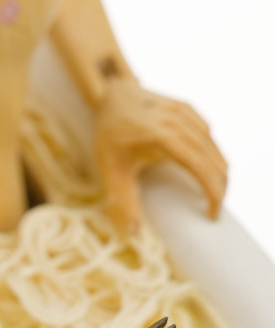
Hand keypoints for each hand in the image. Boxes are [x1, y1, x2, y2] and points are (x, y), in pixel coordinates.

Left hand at [94, 77, 226, 232]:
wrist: (109, 93)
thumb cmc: (109, 133)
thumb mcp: (110, 168)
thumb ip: (122, 200)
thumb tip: (132, 234)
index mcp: (162, 136)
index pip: (199, 167)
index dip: (212, 192)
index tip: (213, 214)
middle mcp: (177, 121)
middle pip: (212, 158)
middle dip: (219, 186)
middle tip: (214, 208)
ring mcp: (183, 111)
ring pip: (213, 145)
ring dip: (218, 170)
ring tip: (215, 192)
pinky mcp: (186, 107)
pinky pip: (207, 133)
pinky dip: (212, 152)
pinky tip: (209, 165)